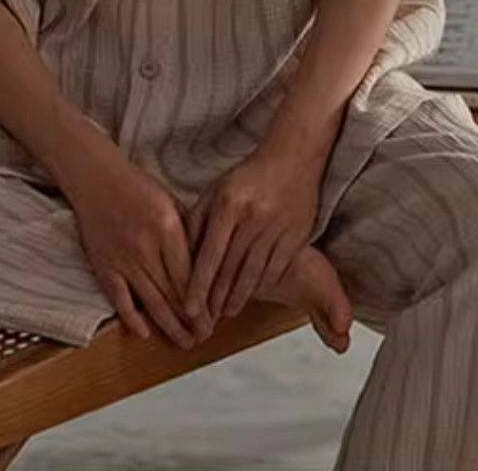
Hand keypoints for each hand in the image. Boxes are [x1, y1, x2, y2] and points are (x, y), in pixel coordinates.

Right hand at [67, 150, 204, 349]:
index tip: (214, 318)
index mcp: (167, 228)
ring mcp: (122, 259)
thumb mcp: (171, 203)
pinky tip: (145, 333)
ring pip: (150, 301)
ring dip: (169, 326)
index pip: (189, 275)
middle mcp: (145, 246)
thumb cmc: (137, 188)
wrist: (97, 180)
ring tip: (185, 342)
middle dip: (191, 320)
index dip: (203, 302)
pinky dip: (131, 318)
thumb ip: (188, 234)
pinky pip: (119, 299)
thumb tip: (207, 267)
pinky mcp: (103, 267)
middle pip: (173, 293)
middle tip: (204, 336)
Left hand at [182, 148, 319, 333]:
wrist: (293, 157)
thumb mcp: (217, 190)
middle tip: (205, 320)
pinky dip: (262, 286)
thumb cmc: (249, 175)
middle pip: (230, 270)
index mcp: (229, 205)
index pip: (209, 255)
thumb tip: (180, 256)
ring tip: (226, 312)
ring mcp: (277, 227)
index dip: (198, 286)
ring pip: (254, 274)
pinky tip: (252, 295)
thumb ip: (198, 220)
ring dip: (238, 298)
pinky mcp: (297, 235)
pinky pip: (276, 269)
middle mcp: (253, 217)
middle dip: (216, 299)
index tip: (189, 309)